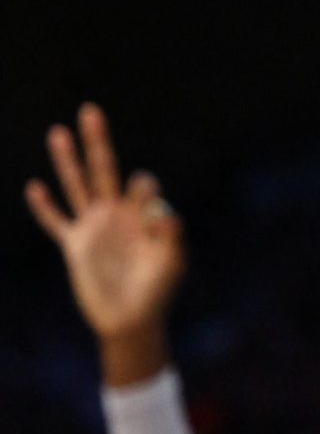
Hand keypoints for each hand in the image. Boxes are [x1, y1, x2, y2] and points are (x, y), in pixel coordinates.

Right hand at [24, 105, 183, 371]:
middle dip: (98, 143)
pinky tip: (35, 187)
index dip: (145, 192)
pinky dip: (44, 208)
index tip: (151, 209)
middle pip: (104, 171)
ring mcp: (94, 229)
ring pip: (76, 187)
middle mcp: (117, 217)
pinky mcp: (75, 246)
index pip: (143, 189)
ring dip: (67, 161)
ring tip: (59, 132)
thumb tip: (168, 212)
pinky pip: (56, 223)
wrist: (131, 322)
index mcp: (143, 219)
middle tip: (91, 111)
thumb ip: (170, 239)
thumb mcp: (170, 266)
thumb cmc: (156, 294)